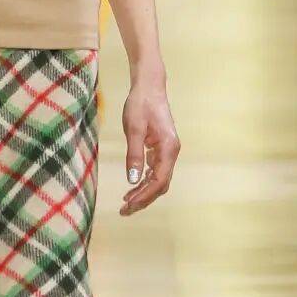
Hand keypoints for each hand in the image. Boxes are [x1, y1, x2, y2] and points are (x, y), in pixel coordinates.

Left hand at [119, 73, 179, 215]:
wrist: (149, 87)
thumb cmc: (141, 104)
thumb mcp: (134, 129)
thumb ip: (134, 154)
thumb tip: (132, 180)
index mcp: (168, 148)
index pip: (159, 180)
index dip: (144, 195)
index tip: (129, 204)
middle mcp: (171, 152)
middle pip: (161, 184)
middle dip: (144, 199)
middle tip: (125, 210)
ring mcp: (167, 150)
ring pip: (159, 179)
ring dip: (144, 192)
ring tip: (126, 202)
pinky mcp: (161, 148)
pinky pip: (155, 171)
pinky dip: (145, 181)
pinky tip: (133, 186)